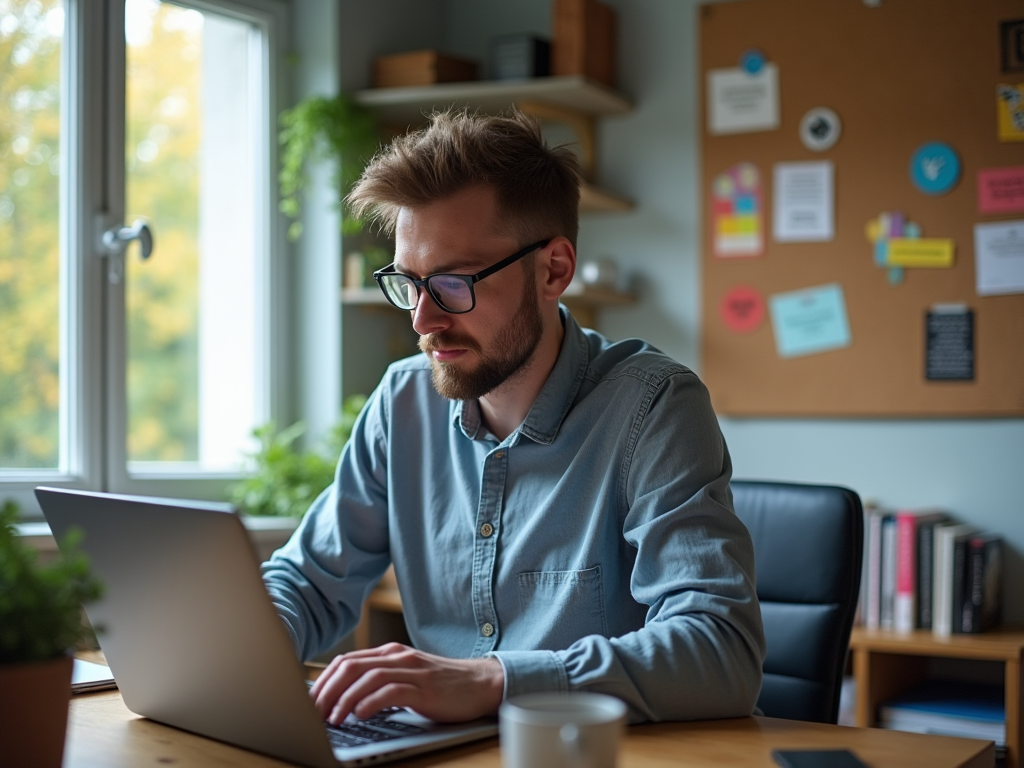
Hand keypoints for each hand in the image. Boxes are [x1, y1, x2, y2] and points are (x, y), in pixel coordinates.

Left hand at [309, 643, 503, 723]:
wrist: (481, 683)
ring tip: (331, 719)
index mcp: (390, 653)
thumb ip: (380, 682)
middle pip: (351, 666)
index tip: (308, 702)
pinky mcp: (425, 688)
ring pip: (367, 677)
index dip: (323, 681)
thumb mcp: (406, 677)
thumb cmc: (441, 685)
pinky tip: (360, 714)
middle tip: (312, 712)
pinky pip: (391, 691)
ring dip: (344, 699)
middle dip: (326, 690)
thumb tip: (343, 700)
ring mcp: (412, 671)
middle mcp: (398, 657)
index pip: (346, 661)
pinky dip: (371, 702)